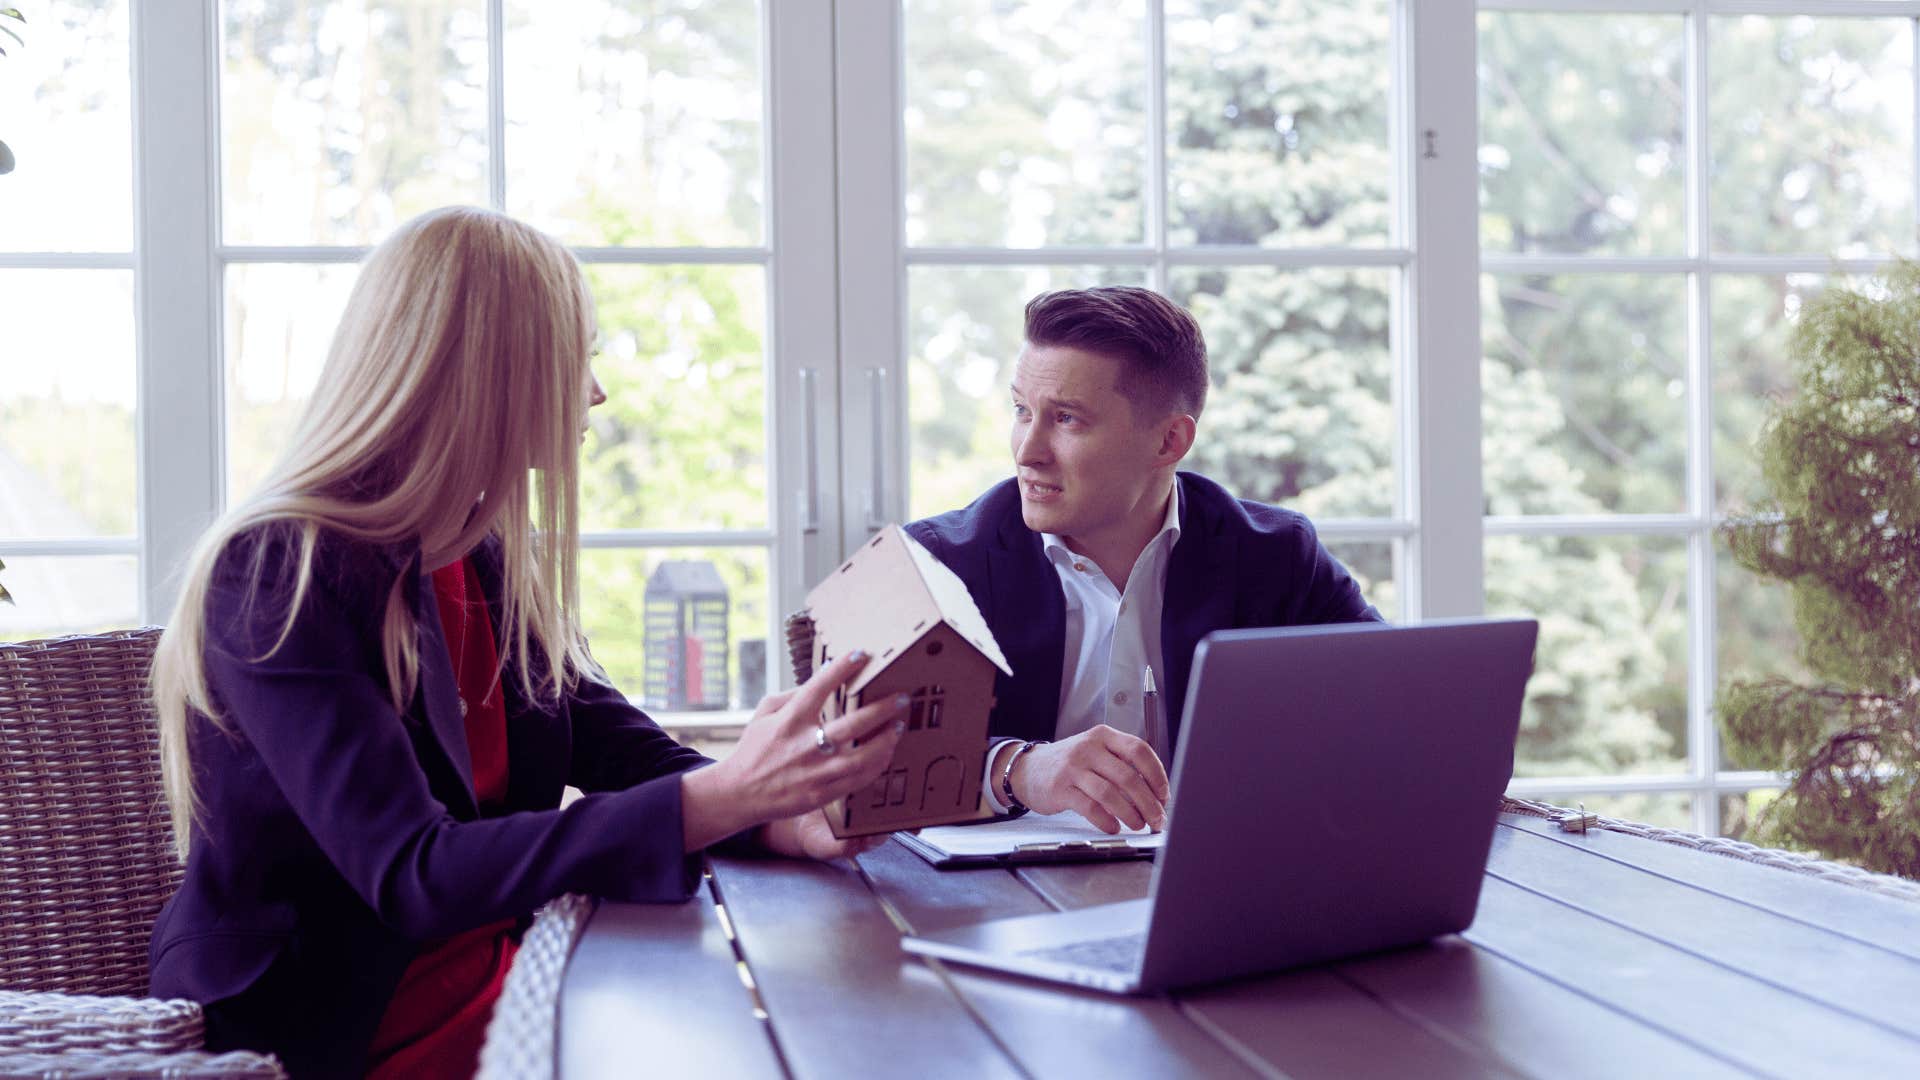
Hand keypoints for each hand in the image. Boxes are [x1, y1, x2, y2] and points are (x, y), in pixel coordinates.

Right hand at [681, 650, 908, 851]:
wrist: (739, 793)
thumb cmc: (753, 749)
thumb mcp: (764, 713)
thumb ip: (792, 694)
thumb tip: (821, 678)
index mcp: (789, 720)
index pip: (818, 687)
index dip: (841, 668)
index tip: (862, 653)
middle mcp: (804, 744)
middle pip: (852, 724)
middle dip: (881, 709)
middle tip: (902, 698)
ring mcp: (814, 772)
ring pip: (861, 757)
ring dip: (885, 741)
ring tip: (898, 727)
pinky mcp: (820, 793)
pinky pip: (856, 780)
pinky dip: (875, 766)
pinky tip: (886, 754)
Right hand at [1007, 724, 1168, 833]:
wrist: (1027, 769)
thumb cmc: (1069, 764)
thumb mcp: (1095, 752)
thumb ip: (1121, 765)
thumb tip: (1154, 793)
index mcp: (1103, 736)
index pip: (1139, 750)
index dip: (1157, 775)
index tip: (1164, 794)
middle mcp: (1089, 748)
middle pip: (1128, 776)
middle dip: (1148, 802)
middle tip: (1157, 818)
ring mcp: (1073, 768)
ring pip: (1110, 793)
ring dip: (1130, 814)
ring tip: (1138, 825)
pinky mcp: (1060, 789)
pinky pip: (1090, 808)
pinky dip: (1106, 821)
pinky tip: (1114, 827)